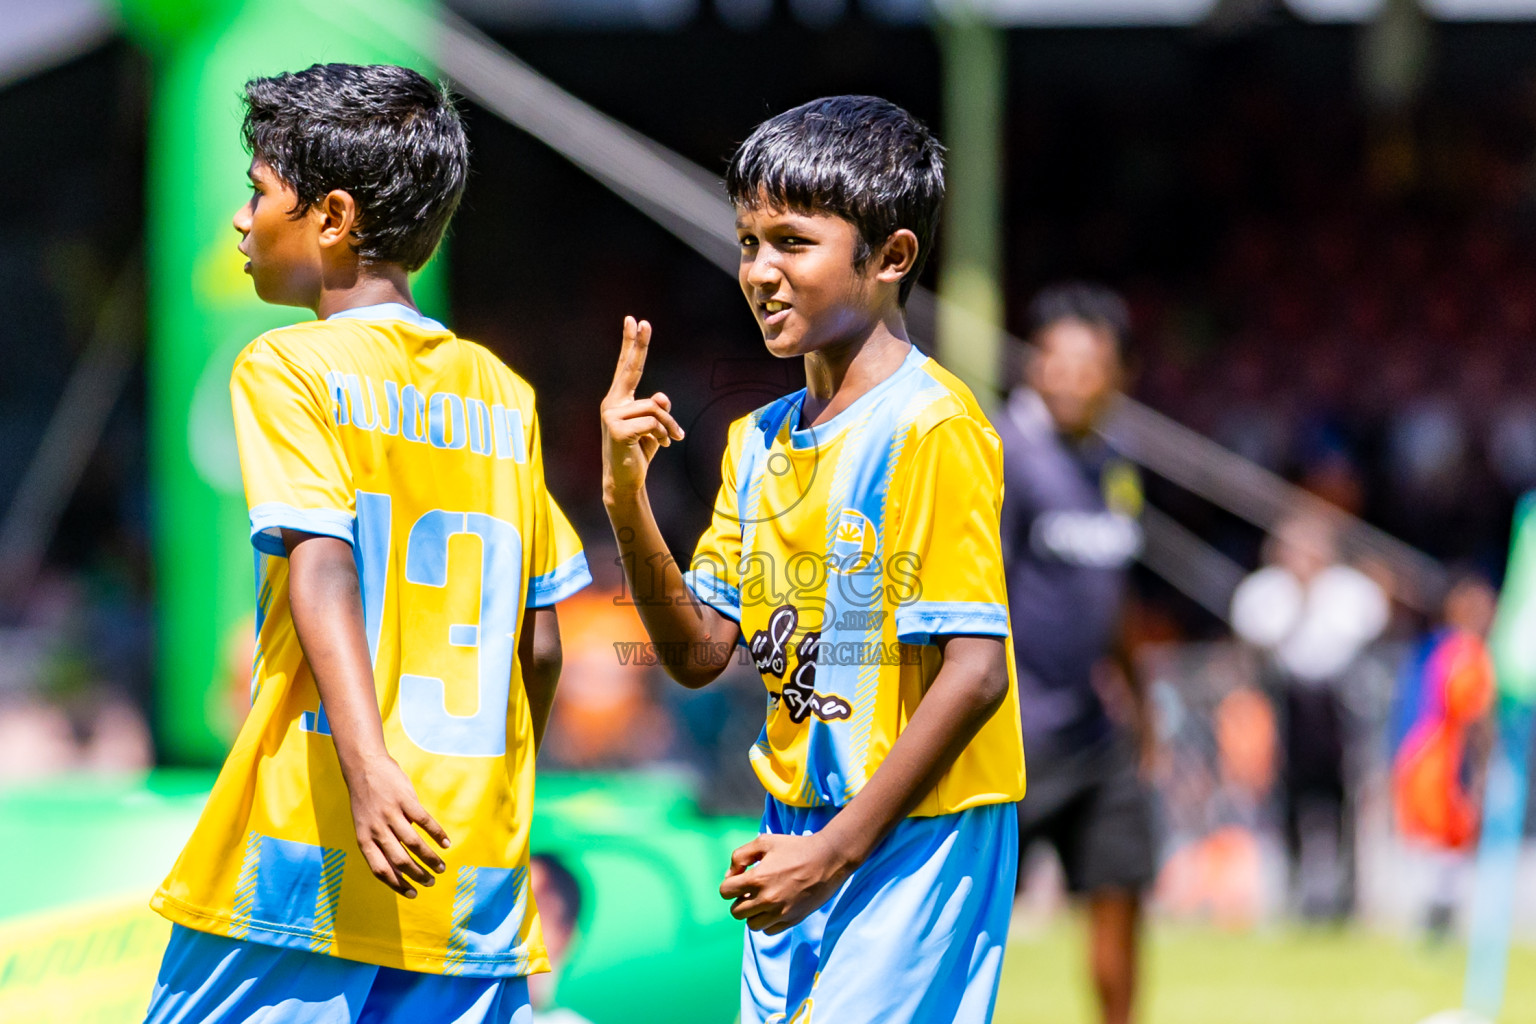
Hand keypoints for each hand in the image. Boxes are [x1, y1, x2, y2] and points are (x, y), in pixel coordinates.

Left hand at [343, 753, 450, 897]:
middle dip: (418, 875)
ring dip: (430, 858)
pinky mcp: (405, 800)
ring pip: (414, 844)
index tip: (413, 894)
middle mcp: (377, 829)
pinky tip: (446, 843)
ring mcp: (391, 814)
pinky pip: (424, 822)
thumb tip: (397, 868)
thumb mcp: (364, 825)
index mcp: (364, 839)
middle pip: (400, 860)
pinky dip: (437, 834)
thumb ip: (378, 844)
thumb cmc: (366, 800)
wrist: (364, 767)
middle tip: (431, 882)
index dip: (398, 885)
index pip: (380, 870)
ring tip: (441, 867)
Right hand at [601, 316, 683, 503]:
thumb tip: (661, 397)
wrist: (625, 481)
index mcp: (619, 400)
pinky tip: (661, 446)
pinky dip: (664, 434)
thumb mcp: (653, 428)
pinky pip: (654, 422)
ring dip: (670, 426)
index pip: (626, 368)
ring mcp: (612, 415)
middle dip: (637, 345)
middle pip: (629, 369)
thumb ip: (657, 410)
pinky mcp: (618, 429)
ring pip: (656, 407)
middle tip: (643, 321)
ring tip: (671, 439)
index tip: (634, 320)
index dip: (630, 344)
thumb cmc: (638, 453)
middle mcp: (612, 403)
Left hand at [718, 832, 853, 933]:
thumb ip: (740, 856)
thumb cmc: (795, 847)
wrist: (828, 859)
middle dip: (740, 900)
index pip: (725, 892)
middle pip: (736, 912)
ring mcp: (780, 912)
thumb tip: (730, 876)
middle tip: (752, 890)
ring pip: (752, 924)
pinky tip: (775, 907)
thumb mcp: (764, 842)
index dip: (730, 884)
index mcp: (757, 878)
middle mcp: (766, 899)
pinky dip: (768, 921)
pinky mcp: (792, 920)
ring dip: (753, 913)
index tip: (740, 879)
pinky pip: (769, 931)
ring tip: (763, 900)